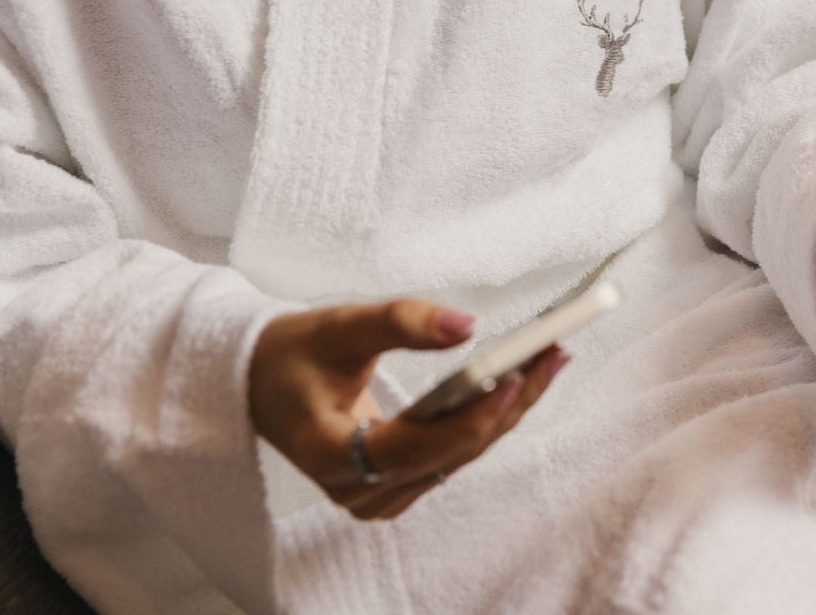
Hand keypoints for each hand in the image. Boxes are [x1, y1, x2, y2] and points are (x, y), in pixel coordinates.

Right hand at [249, 300, 568, 519]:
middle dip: (507, 401)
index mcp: (330, 455)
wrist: (261, 382)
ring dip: (508, 407)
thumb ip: (401, 321)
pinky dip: (488, 414)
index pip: (416, 447)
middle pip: (451, 453)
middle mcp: (359, 488)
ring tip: (550, 356)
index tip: (516, 373)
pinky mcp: (397, 482)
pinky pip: (455, 453)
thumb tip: (469, 324)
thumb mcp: (339, 326)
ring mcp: (380, 493)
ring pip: (461, 456)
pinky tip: (522, 379)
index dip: (469, 415)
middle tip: (554, 350)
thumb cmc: (294, 353)